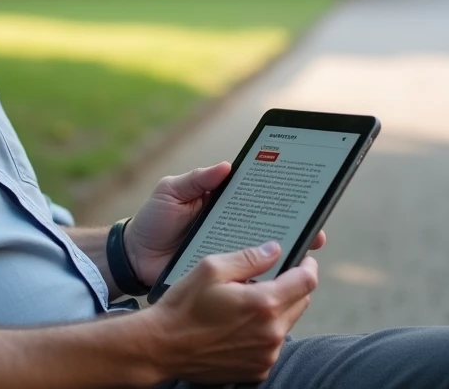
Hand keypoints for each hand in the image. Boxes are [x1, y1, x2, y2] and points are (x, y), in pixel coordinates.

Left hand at [125, 163, 325, 285]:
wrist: (133, 257)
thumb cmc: (153, 219)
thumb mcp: (171, 191)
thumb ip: (197, 179)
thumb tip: (227, 165)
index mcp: (224, 204)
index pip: (259, 198)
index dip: (282, 199)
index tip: (305, 198)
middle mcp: (233, 228)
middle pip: (270, 228)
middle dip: (295, 229)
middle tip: (315, 233)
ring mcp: (230, 254)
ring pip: (263, 255)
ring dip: (284, 257)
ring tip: (303, 258)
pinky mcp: (222, 276)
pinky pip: (246, 277)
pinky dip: (262, 279)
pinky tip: (278, 283)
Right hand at [141, 242, 318, 384]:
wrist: (162, 347)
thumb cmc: (183, 306)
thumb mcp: (211, 268)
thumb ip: (249, 258)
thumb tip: (275, 249)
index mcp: (263, 303)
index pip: (306, 281)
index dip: (308, 266)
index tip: (303, 260)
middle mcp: (271, 333)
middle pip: (301, 302)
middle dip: (291, 286)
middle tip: (269, 277)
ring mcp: (266, 355)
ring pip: (287, 323)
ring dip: (277, 310)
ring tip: (247, 302)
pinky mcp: (258, 369)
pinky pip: (273, 344)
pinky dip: (264, 331)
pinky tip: (240, 324)